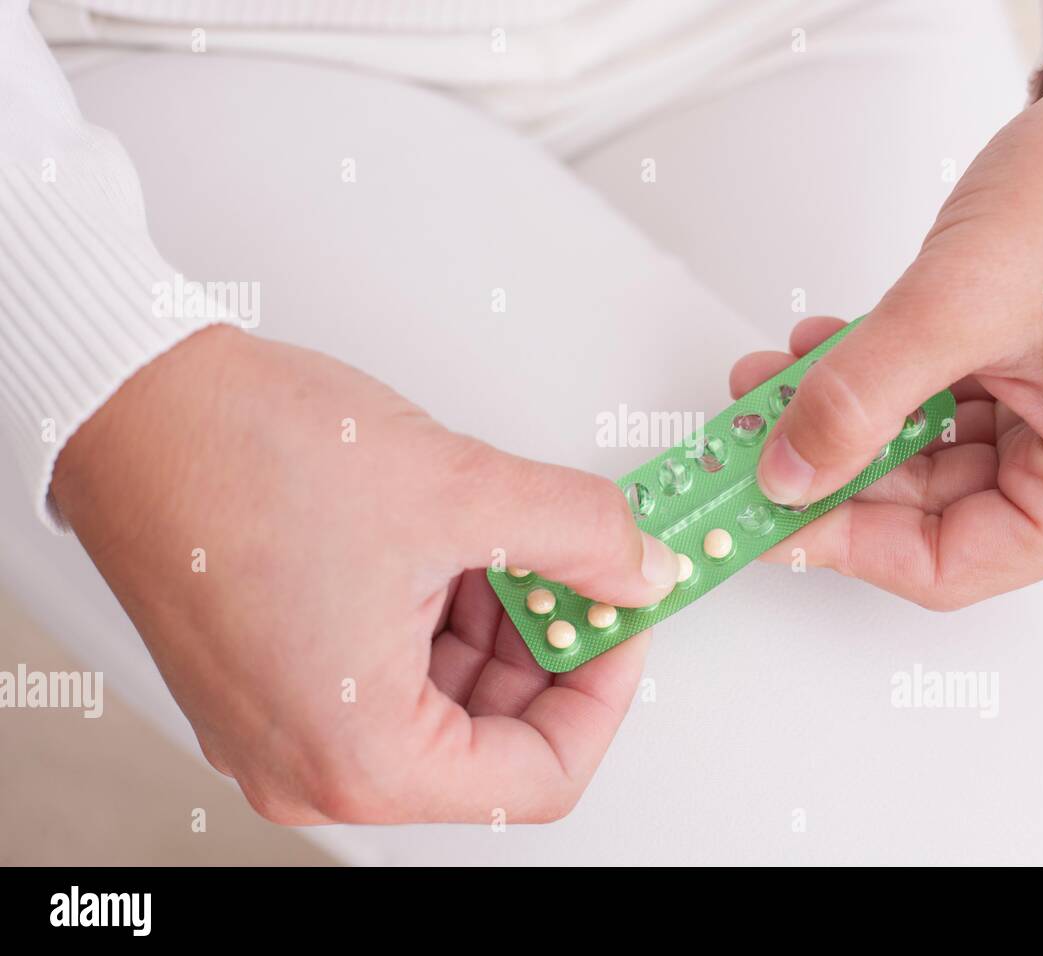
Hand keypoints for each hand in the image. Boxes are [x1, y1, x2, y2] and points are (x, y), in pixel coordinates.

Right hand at [52, 326, 679, 823]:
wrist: (130, 401)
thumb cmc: (243, 455)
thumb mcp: (460, 492)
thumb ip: (582, 538)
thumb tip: (638, 569)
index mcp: (358, 757)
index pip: (539, 778)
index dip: (603, 692)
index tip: (622, 620)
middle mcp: (309, 765)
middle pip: (488, 738)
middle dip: (548, 645)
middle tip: (582, 568)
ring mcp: (282, 725)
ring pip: (440, 701)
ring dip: (496, 622)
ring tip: (514, 539)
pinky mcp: (269, 679)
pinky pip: (386, 674)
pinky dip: (439, 616)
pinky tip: (459, 547)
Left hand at [734, 2, 1042, 608]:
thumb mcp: (960, 306)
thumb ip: (861, 398)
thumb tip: (786, 469)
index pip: (943, 565)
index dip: (841, 540)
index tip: (764, 513)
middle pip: (921, 511)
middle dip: (828, 463)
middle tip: (751, 440)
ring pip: (915, 453)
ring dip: (840, 414)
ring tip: (775, 379)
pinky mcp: (1026, 381)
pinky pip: (929, 403)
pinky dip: (873, 379)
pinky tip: (825, 350)